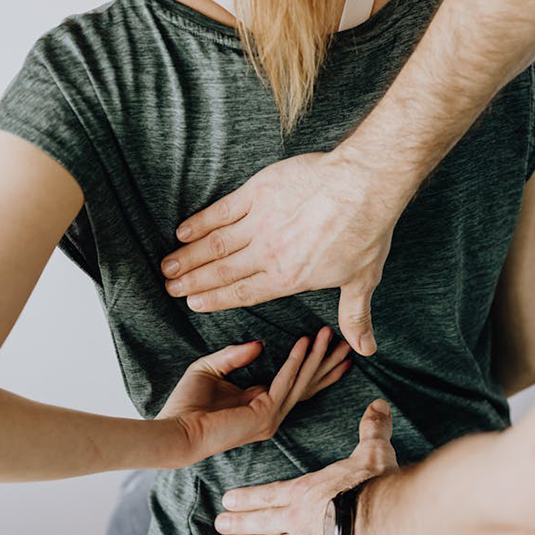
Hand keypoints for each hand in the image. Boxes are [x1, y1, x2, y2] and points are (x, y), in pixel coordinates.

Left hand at [157, 327, 351, 465]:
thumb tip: (260, 344)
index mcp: (260, 403)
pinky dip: (295, 361)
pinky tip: (304, 342)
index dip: (314, 364)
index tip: (329, 344)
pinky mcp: (264, 415)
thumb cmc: (186, 405)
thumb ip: (234, 355)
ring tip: (329, 334)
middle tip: (347, 342)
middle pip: (308, 384)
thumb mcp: (210, 368)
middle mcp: (271, 413)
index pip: (296, 382)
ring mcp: (270, 417)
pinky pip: (285, 382)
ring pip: (302, 382)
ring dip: (317, 357)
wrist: (175, 430)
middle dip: (328, 362)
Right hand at [161, 151, 417, 356]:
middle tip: (170, 288)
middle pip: (221, 271)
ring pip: (215, 244)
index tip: (193, 303)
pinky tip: (183, 230)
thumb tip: (365, 349)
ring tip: (168, 266)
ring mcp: (260, 222)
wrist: (363, 186)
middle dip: (193, 281)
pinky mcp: (258, 193)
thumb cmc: (365, 233)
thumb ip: (354, 316)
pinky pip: (222, 211)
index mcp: (288, 278)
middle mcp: (268, 254)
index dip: (215, 299)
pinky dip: (201, 222)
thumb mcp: (362, 280)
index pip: (243, 293)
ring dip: (189, 256)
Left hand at [215, 400, 397, 534]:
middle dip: (239, 522)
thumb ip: (371, 430)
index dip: (248, 498)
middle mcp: (296, 519)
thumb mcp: (372, 452)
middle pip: (261, 521)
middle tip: (220, 524)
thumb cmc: (373, 486)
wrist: (379, 522)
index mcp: (305, 492)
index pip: (270, 494)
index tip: (228, 500)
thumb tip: (377, 405)